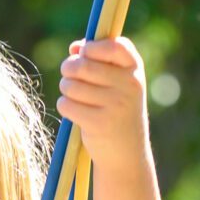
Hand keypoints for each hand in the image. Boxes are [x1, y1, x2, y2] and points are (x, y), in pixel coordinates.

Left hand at [56, 36, 150, 175]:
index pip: (113, 46)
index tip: (85, 54)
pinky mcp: (98, 123)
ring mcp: (115, 105)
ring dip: (66, 88)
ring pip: (71, 85)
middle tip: (69, 75)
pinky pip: (66, 104)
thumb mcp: (117, 83)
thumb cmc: (117, 111)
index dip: (92, 47)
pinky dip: (65, 106)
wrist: (126, 153)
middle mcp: (128, 86)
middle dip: (68, 68)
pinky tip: (75, 112)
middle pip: (83, 65)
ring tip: (75, 96)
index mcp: (135, 71)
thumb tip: (74, 47)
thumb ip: (98, 60)